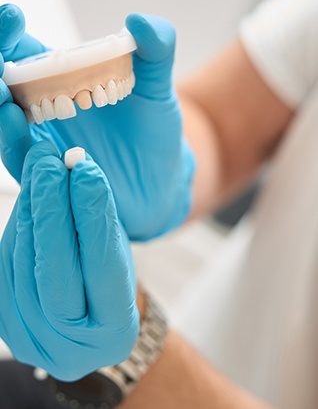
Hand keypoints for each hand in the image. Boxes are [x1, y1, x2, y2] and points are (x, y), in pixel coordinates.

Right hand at [0, 6, 194, 240]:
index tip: (13, 17)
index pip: (24, 51)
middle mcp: (44, 108)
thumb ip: (157, 49)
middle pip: (5, 85)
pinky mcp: (51, 173)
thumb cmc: (154, 128)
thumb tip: (137, 20)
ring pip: (7, 123)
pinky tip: (21, 128)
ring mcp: (45, 141)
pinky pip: (24, 160)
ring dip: (0, 108)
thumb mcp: (157, 87)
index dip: (11, 33)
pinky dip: (17, 144)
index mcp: (63, 78)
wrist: (161, 176)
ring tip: (2, 92)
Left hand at [0, 141, 138, 380]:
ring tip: (40, 166)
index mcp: (112, 334)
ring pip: (22, 263)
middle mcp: (69, 347)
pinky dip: (20, 224)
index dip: (93, 216)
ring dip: (30, 209)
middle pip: (53, 272)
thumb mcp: (116, 252)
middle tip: (50, 161)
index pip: (102, 269)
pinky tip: (32, 196)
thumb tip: (75, 166)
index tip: (87, 171)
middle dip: (51, 209)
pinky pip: (5, 264)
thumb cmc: (110, 282)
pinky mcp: (5, 321)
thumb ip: (97, 216)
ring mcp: (31, 338)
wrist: (89, 320)